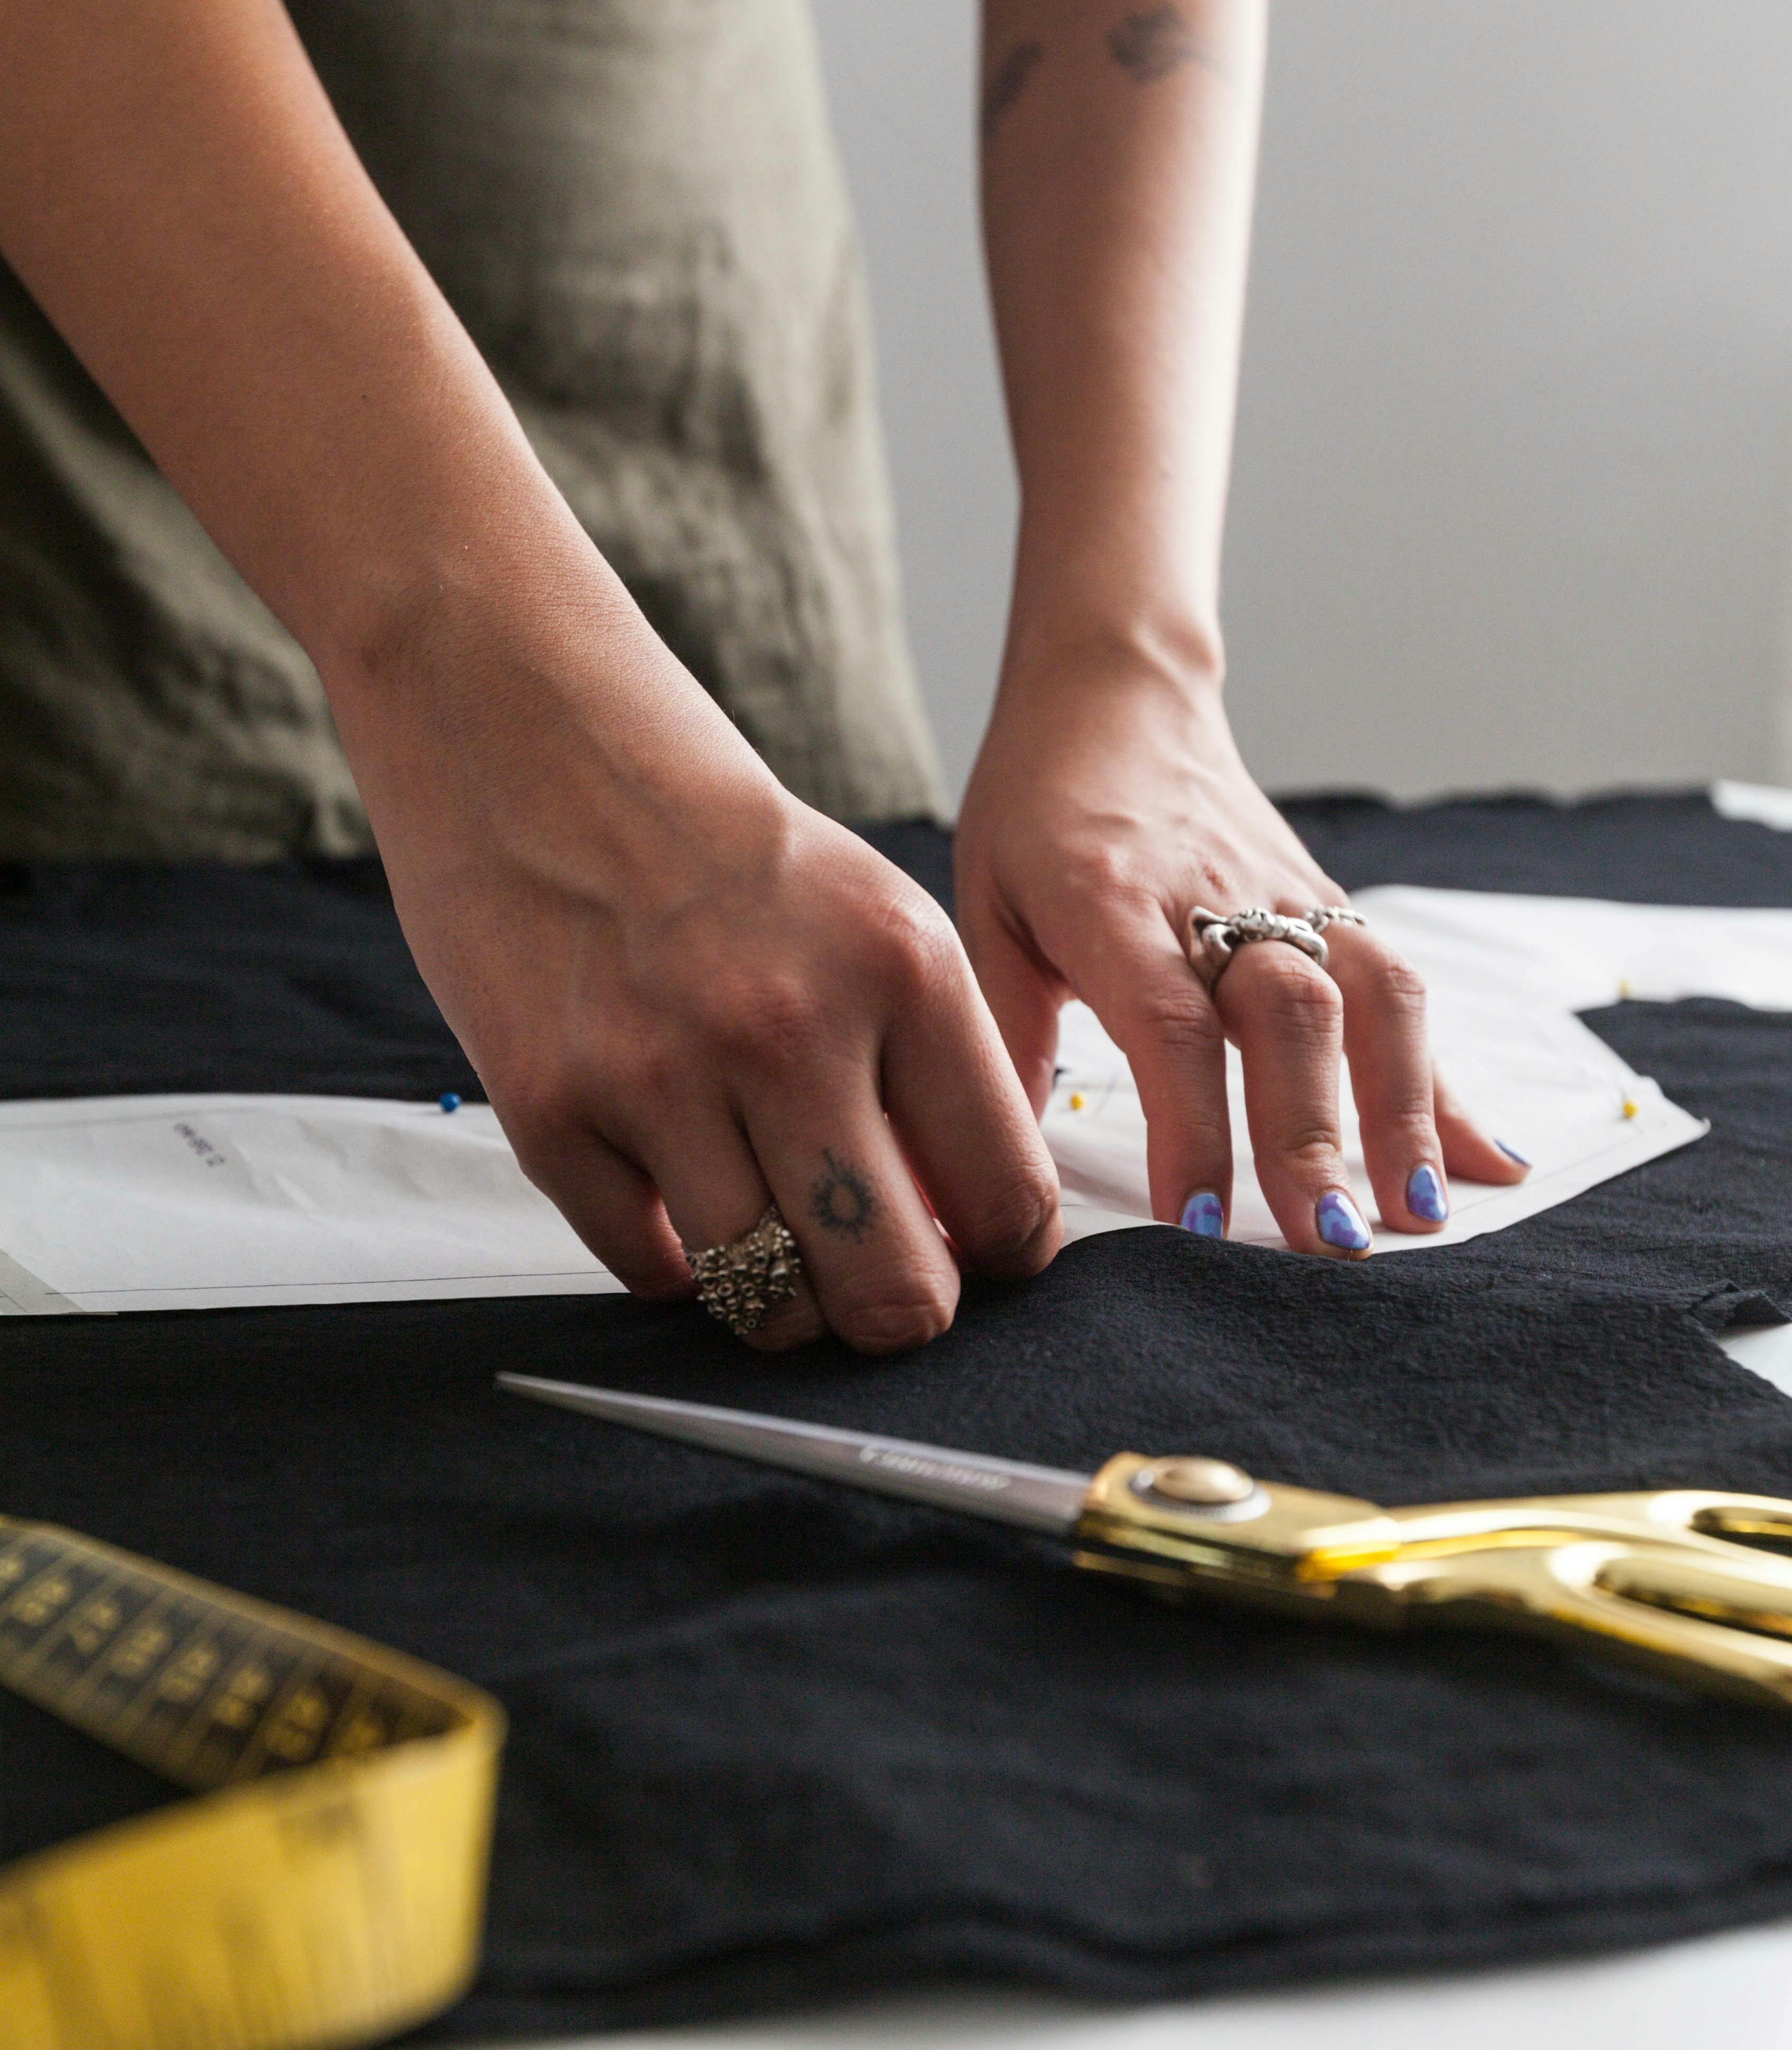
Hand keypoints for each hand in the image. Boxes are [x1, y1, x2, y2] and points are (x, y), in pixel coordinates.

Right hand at [325, 566, 1061, 1350]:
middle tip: (878, 1290)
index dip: (1000, 1258)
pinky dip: (675, 1260)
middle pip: (896, 1289)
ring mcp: (662, 1074)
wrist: (527, 734)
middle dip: (898, 1316)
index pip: (1006, 1198)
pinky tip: (677, 1195)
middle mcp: (790, 1026)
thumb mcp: (868, 919)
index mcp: (903, 968)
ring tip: (776, 1251)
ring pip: (769, 1300)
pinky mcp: (550, 1109)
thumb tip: (966, 1236)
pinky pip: (649, 1268)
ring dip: (783, 1308)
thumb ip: (926, 1065)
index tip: (975, 1258)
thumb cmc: (714, 844)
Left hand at [956, 639, 1525, 1254]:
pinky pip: (1402, 991)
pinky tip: (1488, 1162)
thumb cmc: (1038, 811)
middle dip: (1315, 1136)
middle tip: (1331, 1246)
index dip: (1191, 1125)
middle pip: (1288, 1017)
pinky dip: (1447, 1082)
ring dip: (1405, 1111)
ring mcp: (1289, 898)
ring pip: (1371, 998)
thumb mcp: (988, 910)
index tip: (1198, 1223)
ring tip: (1421, 1216)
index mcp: (1112, 902)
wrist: (1114, 691)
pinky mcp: (1330, 905)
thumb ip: (1004, 1034)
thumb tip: (996, 1164)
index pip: (1170, 1023)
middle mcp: (1216, 897)